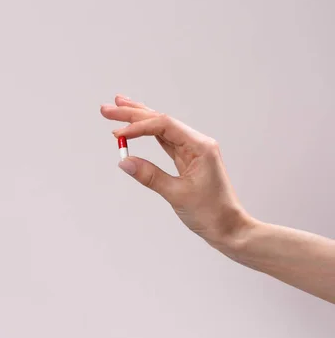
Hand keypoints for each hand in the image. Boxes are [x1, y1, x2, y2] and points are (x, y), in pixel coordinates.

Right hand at [101, 95, 252, 248]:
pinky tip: (136, 128)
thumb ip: (150, 176)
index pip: (164, 126)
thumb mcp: (177, 194)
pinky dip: (148, 136)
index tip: (118, 134)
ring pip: (162, 129)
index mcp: (200, 146)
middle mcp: (197, 143)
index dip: (139, 126)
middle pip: (161, 122)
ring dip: (139, 120)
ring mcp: (193, 151)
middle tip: (108, 109)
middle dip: (133, 114)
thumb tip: (124, 161)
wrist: (229, 228)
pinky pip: (165, 142)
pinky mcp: (188, 160)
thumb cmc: (211, 213)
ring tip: (118, 109)